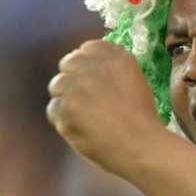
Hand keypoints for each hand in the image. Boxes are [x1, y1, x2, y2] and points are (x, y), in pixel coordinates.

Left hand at [47, 40, 162, 174]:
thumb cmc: (142, 122)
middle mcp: (96, 67)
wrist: (142, 148)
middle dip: (72, 78)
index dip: (85, 63)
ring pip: (56, 85)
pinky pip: (53, 109)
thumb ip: (112, 71)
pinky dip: (62, 121)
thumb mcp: (135, 83)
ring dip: (65, 100)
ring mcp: (79, 86)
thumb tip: (88, 67)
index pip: (88, 48)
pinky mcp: (66, 108)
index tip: (88, 77)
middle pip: (68, 63)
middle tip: (82, 100)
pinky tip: (80, 129)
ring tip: (82, 117)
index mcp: (117, 58)